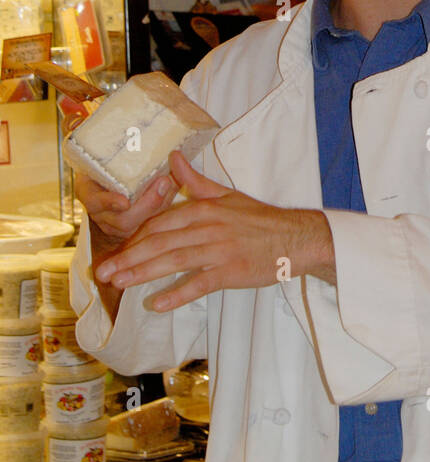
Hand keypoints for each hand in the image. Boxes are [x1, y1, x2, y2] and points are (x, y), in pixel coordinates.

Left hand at [92, 151, 335, 309]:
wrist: (294, 237)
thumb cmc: (259, 219)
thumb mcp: (227, 194)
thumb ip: (195, 180)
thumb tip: (173, 157)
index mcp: (204, 209)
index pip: (160, 224)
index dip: (135, 239)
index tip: (117, 253)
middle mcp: (207, 227)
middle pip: (159, 243)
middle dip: (128, 258)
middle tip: (104, 273)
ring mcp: (218, 250)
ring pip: (173, 261)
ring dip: (143, 273)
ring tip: (119, 285)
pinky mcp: (231, 271)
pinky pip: (199, 284)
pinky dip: (177, 294)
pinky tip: (158, 303)